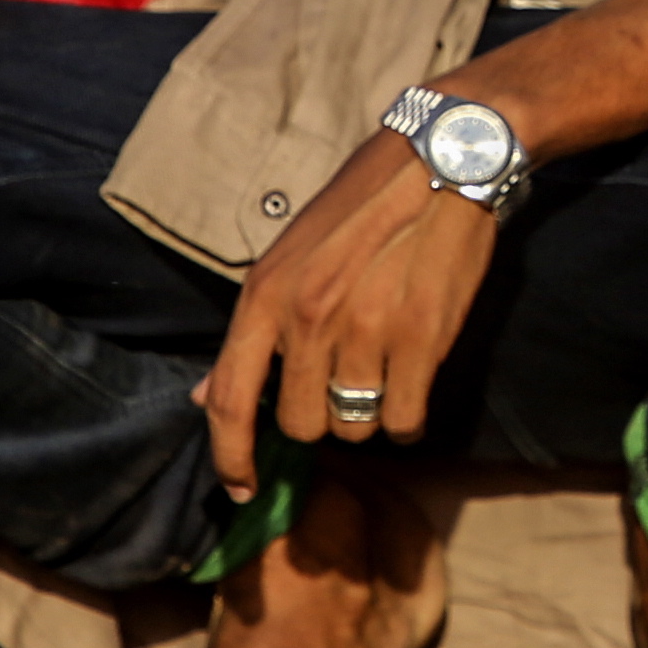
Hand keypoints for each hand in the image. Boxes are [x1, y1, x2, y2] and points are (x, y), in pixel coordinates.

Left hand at [200, 128, 507, 487]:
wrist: (441, 159)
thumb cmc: (360, 209)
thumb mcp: (287, 256)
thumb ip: (252, 332)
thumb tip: (206, 398)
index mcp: (265, 295)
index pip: (231, 400)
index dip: (231, 457)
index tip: (242, 488)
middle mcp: (308, 318)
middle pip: (303, 425)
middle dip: (322, 417)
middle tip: (345, 383)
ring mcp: (366, 331)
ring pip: (356, 426)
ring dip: (369, 413)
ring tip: (385, 368)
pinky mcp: (421, 339)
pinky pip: (406, 421)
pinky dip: (409, 418)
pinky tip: (413, 385)